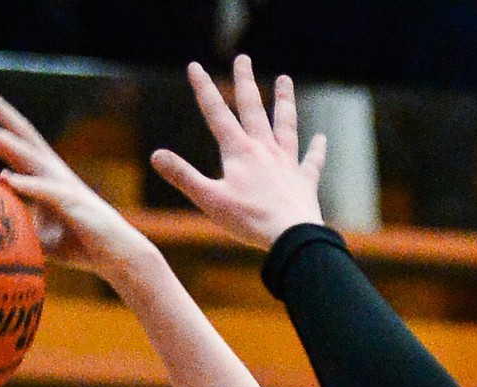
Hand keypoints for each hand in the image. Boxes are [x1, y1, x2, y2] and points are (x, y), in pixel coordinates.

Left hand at [0, 81, 146, 280]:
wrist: (116, 256)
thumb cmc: (81, 246)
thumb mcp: (41, 238)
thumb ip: (20, 229)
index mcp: (44, 177)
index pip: (12, 150)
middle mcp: (52, 172)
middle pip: (21, 134)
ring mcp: (61, 183)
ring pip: (27, 154)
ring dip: (1, 139)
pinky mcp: (71, 202)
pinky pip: (43, 190)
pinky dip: (24, 184)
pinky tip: (4, 178)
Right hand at [151, 55, 325, 248]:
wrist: (291, 236)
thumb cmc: (249, 220)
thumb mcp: (209, 200)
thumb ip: (183, 176)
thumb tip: (155, 155)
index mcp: (239, 152)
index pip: (217, 114)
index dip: (204, 89)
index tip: (195, 66)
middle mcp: (264, 150)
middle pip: (253, 108)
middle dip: (245, 82)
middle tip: (243, 58)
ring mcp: (286, 163)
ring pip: (285, 124)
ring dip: (284, 101)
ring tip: (285, 80)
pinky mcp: (303, 182)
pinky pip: (311, 161)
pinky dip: (316, 150)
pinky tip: (321, 138)